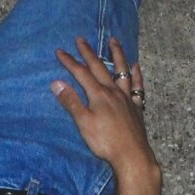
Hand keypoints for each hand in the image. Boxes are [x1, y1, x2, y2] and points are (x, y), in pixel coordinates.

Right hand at [51, 37, 160, 194]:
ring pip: (122, 71)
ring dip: (117, 55)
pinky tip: (136, 67)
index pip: (81, 73)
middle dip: (88, 53)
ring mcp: (127, 98)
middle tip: (80, 39)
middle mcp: (113, 91)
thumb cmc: (105, 141)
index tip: (60, 51)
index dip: (70, 62)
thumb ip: (71, 102)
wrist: (132, 155)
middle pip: (99, 68)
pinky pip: (138, 87)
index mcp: (99, 94)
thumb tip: (56, 83)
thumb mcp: (83, 123)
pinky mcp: (136, 107)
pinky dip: (136, 75)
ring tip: (114, 41)